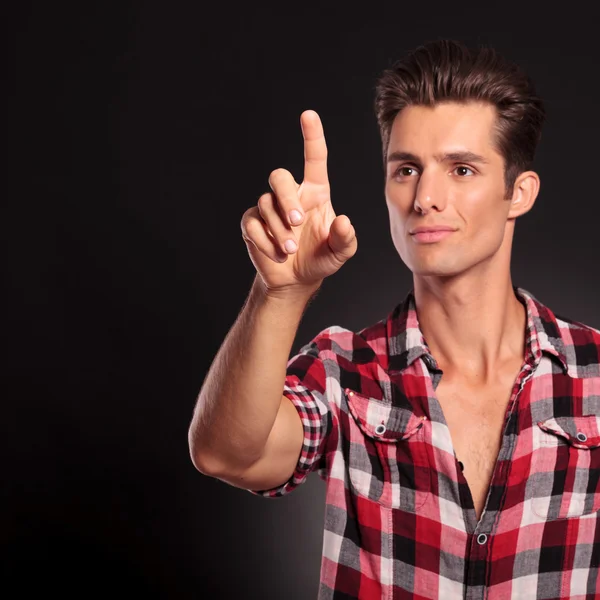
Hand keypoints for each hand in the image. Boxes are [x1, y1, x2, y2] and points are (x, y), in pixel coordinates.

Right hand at [240, 110, 357, 297]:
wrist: (296, 280)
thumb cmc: (321, 259)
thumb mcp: (340, 252)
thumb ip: (346, 238)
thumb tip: (344, 221)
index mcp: (315, 194)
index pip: (314, 160)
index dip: (312, 136)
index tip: (308, 115)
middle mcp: (291, 196)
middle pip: (279, 177)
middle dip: (286, 198)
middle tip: (296, 221)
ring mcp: (269, 209)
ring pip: (265, 203)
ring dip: (279, 229)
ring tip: (290, 250)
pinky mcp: (253, 224)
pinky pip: (252, 223)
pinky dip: (265, 241)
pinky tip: (277, 255)